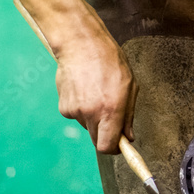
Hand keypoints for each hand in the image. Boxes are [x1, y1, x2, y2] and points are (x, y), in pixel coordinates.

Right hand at [55, 34, 137, 154]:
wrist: (81, 44)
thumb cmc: (109, 60)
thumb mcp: (130, 86)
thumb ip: (128, 115)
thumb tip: (128, 136)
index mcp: (111, 110)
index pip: (107, 146)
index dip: (114, 149)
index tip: (118, 145)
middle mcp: (91, 113)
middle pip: (96, 140)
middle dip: (105, 133)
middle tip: (109, 115)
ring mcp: (75, 111)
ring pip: (87, 125)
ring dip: (93, 117)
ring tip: (96, 93)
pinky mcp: (63, 107)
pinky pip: (76, 115)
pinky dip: (81, 108)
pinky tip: (84, 90)